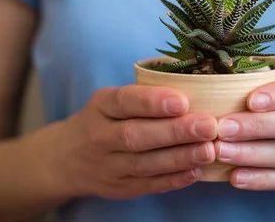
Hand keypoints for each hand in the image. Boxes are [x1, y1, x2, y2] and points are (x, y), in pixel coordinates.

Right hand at [48, 85, 216, 198]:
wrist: (65, 159)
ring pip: (144, 164)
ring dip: (180, 158)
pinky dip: (173, 179)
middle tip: (208, 126)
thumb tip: (195, 86)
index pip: (124, 101)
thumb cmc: (103, 120)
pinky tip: (196, 171)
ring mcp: (108, 166)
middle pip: (136, 136)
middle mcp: (100, 137)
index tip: (182, 101)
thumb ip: (144, 95)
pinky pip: (148, 185)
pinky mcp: (119, 188)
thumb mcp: (111, 99)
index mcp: (101, 106)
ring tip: (209, 150)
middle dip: (175, 132)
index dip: (153, 102)